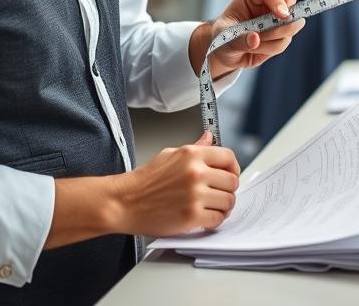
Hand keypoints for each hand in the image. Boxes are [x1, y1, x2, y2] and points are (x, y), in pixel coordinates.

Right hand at [111, 131, 239, 235]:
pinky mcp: (192, 216)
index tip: (230, 174)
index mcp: (191, 155)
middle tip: (219, 193)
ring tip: (212, 206)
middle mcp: (195, 172)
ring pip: (228, 201)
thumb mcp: (169, 155)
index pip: (228, 157)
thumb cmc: (144, 181)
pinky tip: (206, 216)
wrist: (124, 201)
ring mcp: (195, 195)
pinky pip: (218, 219)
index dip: (233, 167)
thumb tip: (209, 138)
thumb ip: (194, 147)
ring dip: (224, 206)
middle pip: (232, 181)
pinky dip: (215, 220)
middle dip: (228, 189)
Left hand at [190, 0, 305, 78]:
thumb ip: (238, 39)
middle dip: (286, 20)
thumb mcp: (223, 36)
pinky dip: (270, 49)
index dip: (279, 2)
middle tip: (276, 34)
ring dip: (272, 41)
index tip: (282, 15)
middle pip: (290, 1)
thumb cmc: (222, 36)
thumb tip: (255, 39)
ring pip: (288, 27)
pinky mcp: (281, 34)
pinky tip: (256, 49)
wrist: (226, 52)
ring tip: (252, 45)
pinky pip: (284, 42)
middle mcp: (267, 4)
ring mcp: (277, 19)